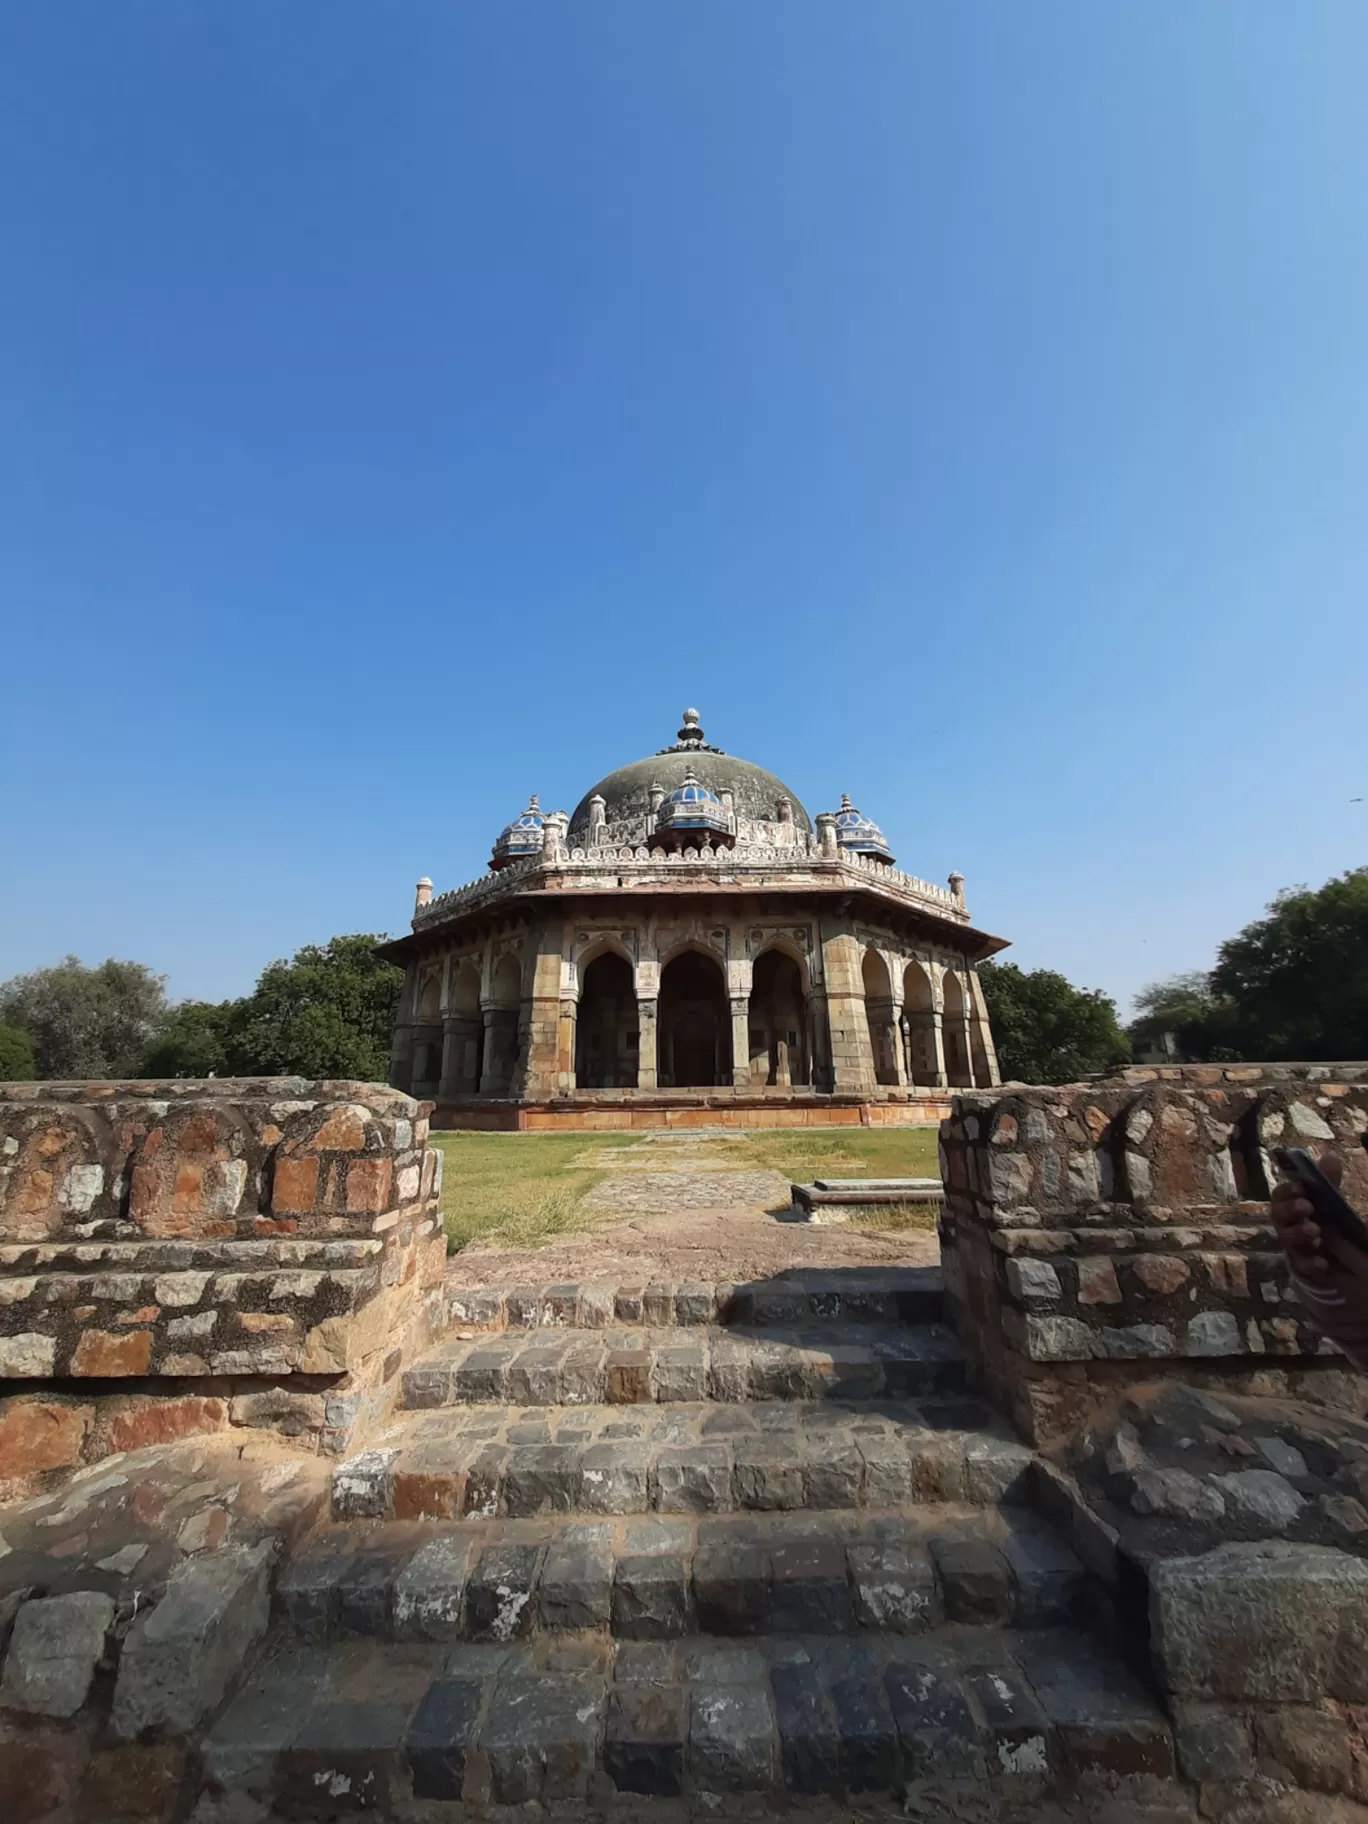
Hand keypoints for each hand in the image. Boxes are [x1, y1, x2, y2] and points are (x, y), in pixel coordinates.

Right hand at [1270, 1152, 1367, 1289]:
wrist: (1333, 1255)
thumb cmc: (1325, 1220)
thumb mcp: (1328, 1199)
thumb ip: (1328, 1180)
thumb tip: (1329, 1156)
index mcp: (1290, 1205)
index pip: (1280, 1195)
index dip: (1288, 1191)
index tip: (1302, 1187)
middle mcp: (1285, 1224)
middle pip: (1278, 1215)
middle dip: (1290, 1209)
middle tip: (1308, 1206)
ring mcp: (1292, 1247)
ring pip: (1286, 1239)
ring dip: (1298, 1233)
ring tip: (1316, 1231)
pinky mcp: (1302, 1267)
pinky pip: (1300, 1266)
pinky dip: (1310, 1264)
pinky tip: (1323, 1262)